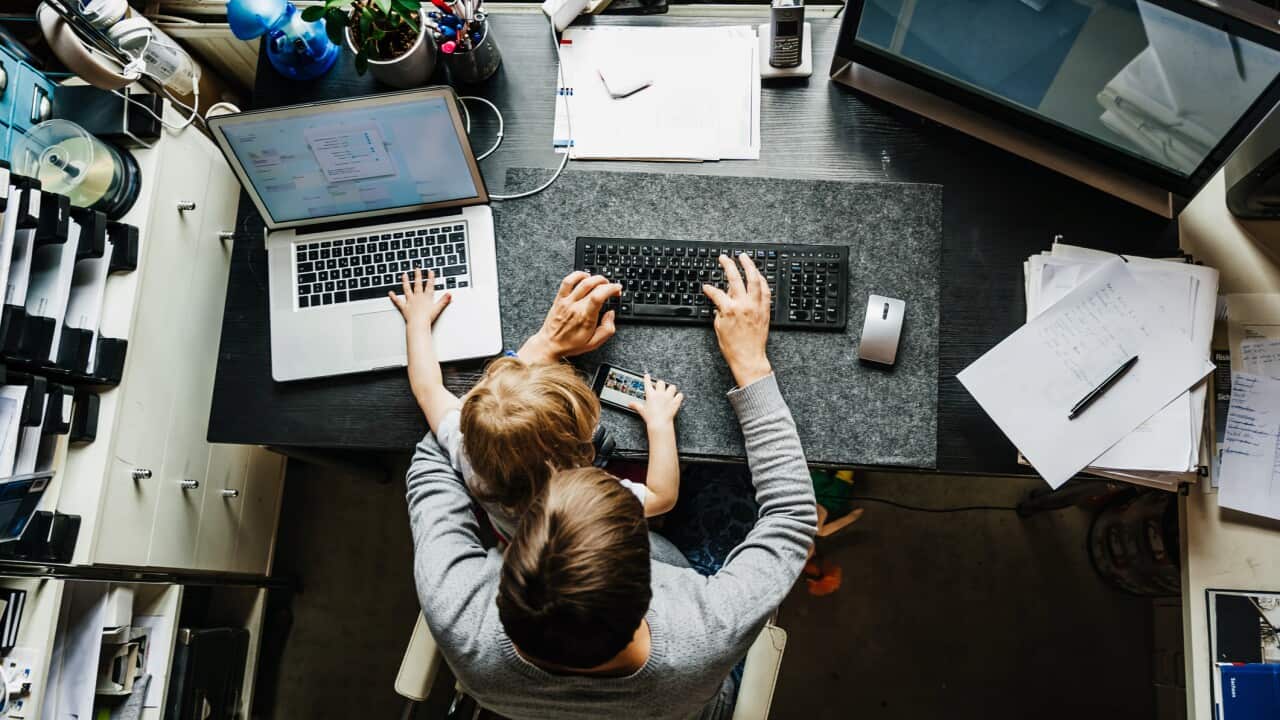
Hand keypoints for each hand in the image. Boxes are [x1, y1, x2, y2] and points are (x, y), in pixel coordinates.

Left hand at [389, 269, 451, 331]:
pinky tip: (390, 293)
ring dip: (406, 281)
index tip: (430, 272)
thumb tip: (450, 294)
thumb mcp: (438, 308)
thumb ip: (444, 300)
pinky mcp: (404, 307)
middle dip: (418, 276)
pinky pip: (398, 301)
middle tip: (417, 269)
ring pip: (407, 289)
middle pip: (418, 284)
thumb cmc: (428, 318)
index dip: (430, 278)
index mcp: (426, 297)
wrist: (418, 323)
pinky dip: (394, 297)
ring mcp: (410, 301)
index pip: (429, 285)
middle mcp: (418, 297)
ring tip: (404, 275)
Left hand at [519, 271, 621, 362]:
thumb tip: (611, 314)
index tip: (617, 289)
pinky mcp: (559, 298)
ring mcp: (566, 301)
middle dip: (607, 283)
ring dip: (595, 278)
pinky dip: (577, 275)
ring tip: (601, 282)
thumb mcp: (594, 343)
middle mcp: (575, 307)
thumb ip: (607, 329)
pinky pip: (567, 281)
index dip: (611, 288)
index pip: (599, 295)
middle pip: (593, 286)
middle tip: (612, 288)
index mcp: (586, 318)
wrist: (549, 345)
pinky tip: (585, 277)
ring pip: (582, 281)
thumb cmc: (571, 344)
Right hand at [628, 374, 683, 428]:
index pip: (648, 383)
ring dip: (671, 389)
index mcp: (651, 395)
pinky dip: (679, 396)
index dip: (647, 378)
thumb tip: (630, 404)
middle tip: (660, 388)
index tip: (647, 375)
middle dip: (660, 384)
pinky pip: (680, 395)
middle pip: (661, 382)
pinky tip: (677, 398)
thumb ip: (636, 405)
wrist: (659, 423)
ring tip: (669, 392)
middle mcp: (660, 394)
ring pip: (672, 387)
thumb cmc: (650, 417)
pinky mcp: (675, 402)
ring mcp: (668, 397)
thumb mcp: (641, 410)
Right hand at [702, 254, 772, 387]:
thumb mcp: (719, 327)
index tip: (706, 287)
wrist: (749, 358)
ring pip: (754, 279)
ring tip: (744, 257)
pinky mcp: (765, 310)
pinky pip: (765, 290)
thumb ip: (719, 310)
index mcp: (729, 309)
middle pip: (735, 278)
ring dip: (748, 265)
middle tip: (724, 258)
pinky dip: (761, 280)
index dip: (709, 289)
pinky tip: (757, 274)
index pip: (716, 293)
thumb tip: (720, 300)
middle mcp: (743, 305)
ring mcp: (756, 306)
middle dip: (727, 265)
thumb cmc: (733, 347)